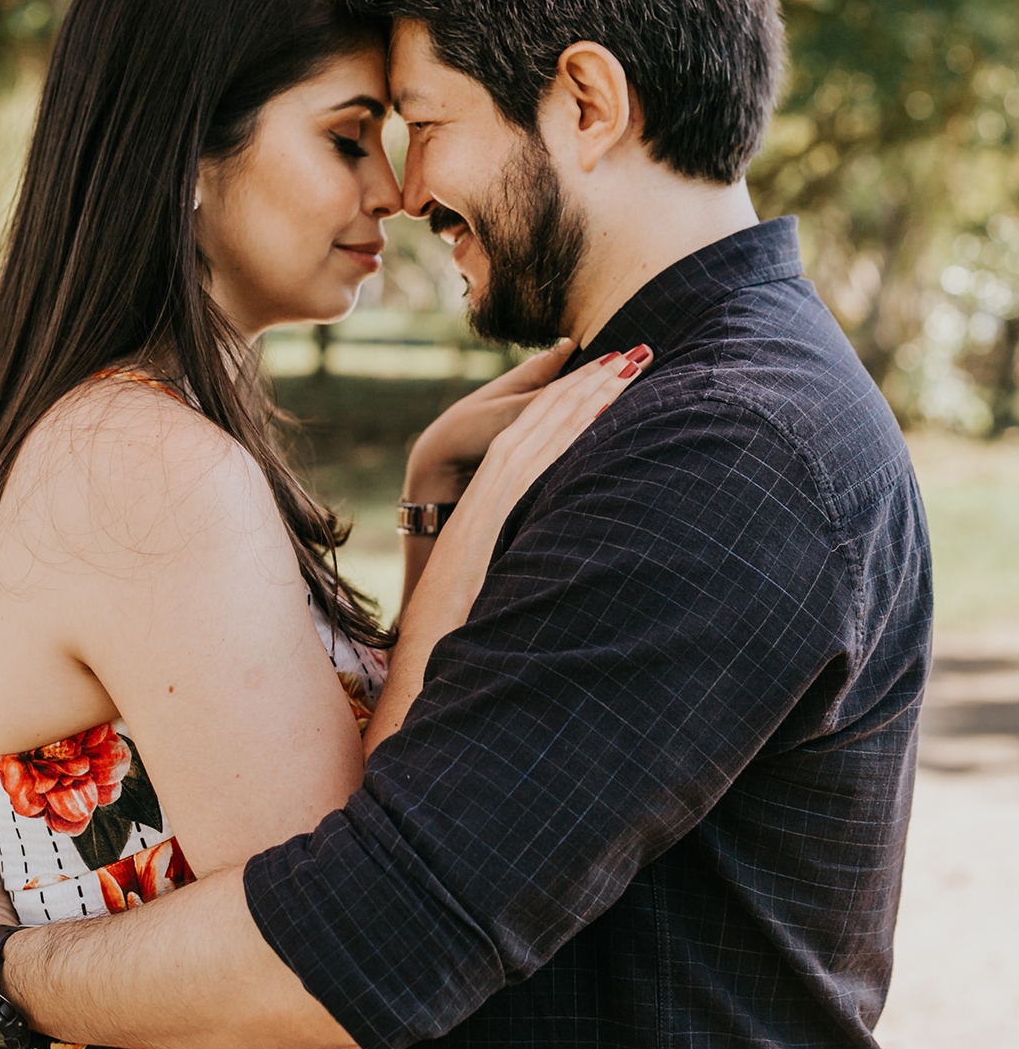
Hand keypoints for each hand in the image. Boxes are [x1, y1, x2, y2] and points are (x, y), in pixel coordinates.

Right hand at [366, 345, 650, 751]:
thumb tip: (577, 589)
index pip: (535, 454)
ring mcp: (479, 513)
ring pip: (533, 436)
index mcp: (489, 526)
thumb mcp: (508, 614)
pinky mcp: (480, 523)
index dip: (574, 417)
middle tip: (631, 355)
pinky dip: (559, 429)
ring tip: (625, 362)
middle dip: (585, 391)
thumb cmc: (461, 670)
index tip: (613, 389)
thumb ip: (534, 587)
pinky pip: (524, 462)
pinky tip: (594, 404)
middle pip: (537, 433)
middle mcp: (481, 510)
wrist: (416, 692)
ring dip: (581, 396)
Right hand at [461, 343, 652, 528]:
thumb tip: (557, 441)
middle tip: (642, 349)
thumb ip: (527, 446)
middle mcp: (518, 437)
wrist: (446, 522)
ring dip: (604, 387)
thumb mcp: (497, 466)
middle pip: (568, 395)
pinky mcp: (524, 472)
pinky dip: (584, 419)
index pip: (557, 393)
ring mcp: (521, 454)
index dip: (588, 372)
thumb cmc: (475, 503)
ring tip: (634, 366)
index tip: (618, 356)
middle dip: (606, 372)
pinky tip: (608, 405)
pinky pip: (561, 440)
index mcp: (513, 433)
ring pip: (568, 411)